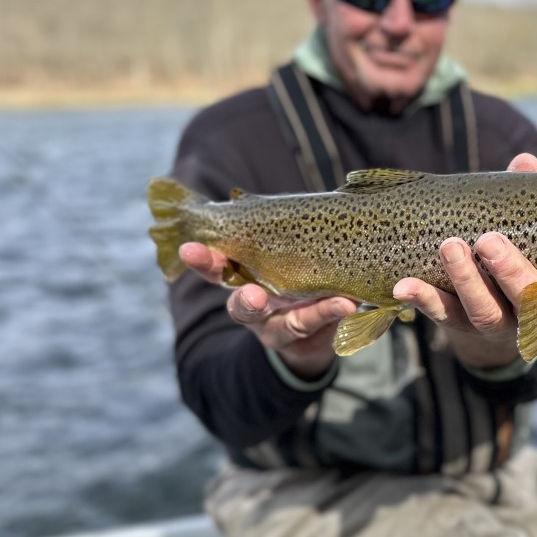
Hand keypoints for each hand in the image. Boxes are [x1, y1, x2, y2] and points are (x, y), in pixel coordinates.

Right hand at [179, 243, 356, 379]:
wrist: (310, 337)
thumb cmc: (288, 280)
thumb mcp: (276, 255)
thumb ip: (272, 234)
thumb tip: (274, 199)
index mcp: (242, 279)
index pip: (217, 267)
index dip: (202, 259)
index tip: (189, 248)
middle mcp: (256, 306)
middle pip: (239, 304)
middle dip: (243, 299)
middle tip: (252, 295)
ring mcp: (279, 326)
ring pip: (284, 325)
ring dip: (300, 315)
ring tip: (316, 303)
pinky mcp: (306, 337)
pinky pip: (318, 325)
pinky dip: (331, 312)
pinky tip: (347, 303)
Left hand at [392, 153, 536, 369]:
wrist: (489, 309)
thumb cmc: (522, 255)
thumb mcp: (532, 229)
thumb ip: (531, 199)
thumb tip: (525, 161)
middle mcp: (534, 316)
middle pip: (530, 302)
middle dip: (511, 273)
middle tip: (490, 243)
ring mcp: (498, 325)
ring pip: (485, 312)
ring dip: (467, 281)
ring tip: (450, 247)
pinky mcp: (461, 327)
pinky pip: (443, 315)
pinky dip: (424, 299)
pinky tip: (404, 285)